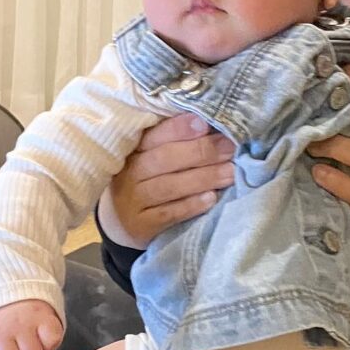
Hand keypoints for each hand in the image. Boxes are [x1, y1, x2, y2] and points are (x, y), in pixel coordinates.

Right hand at [97, 112, 234, 248]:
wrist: (120, 222)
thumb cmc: (146, 180)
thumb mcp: (150, 157)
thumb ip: (174, 141)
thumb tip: (211, 126)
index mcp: (132, 149)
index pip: (153, 135)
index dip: (178, 129)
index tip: (205, 123)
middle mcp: (129, 173)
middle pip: (164, 159)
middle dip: (201, 151)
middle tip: (229, 147)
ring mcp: (133, 200)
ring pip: (169, 187)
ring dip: (203, 178)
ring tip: (230, 172)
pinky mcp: (142, 225)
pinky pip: (169, 214)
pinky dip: (191, 205)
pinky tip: (212, 198)